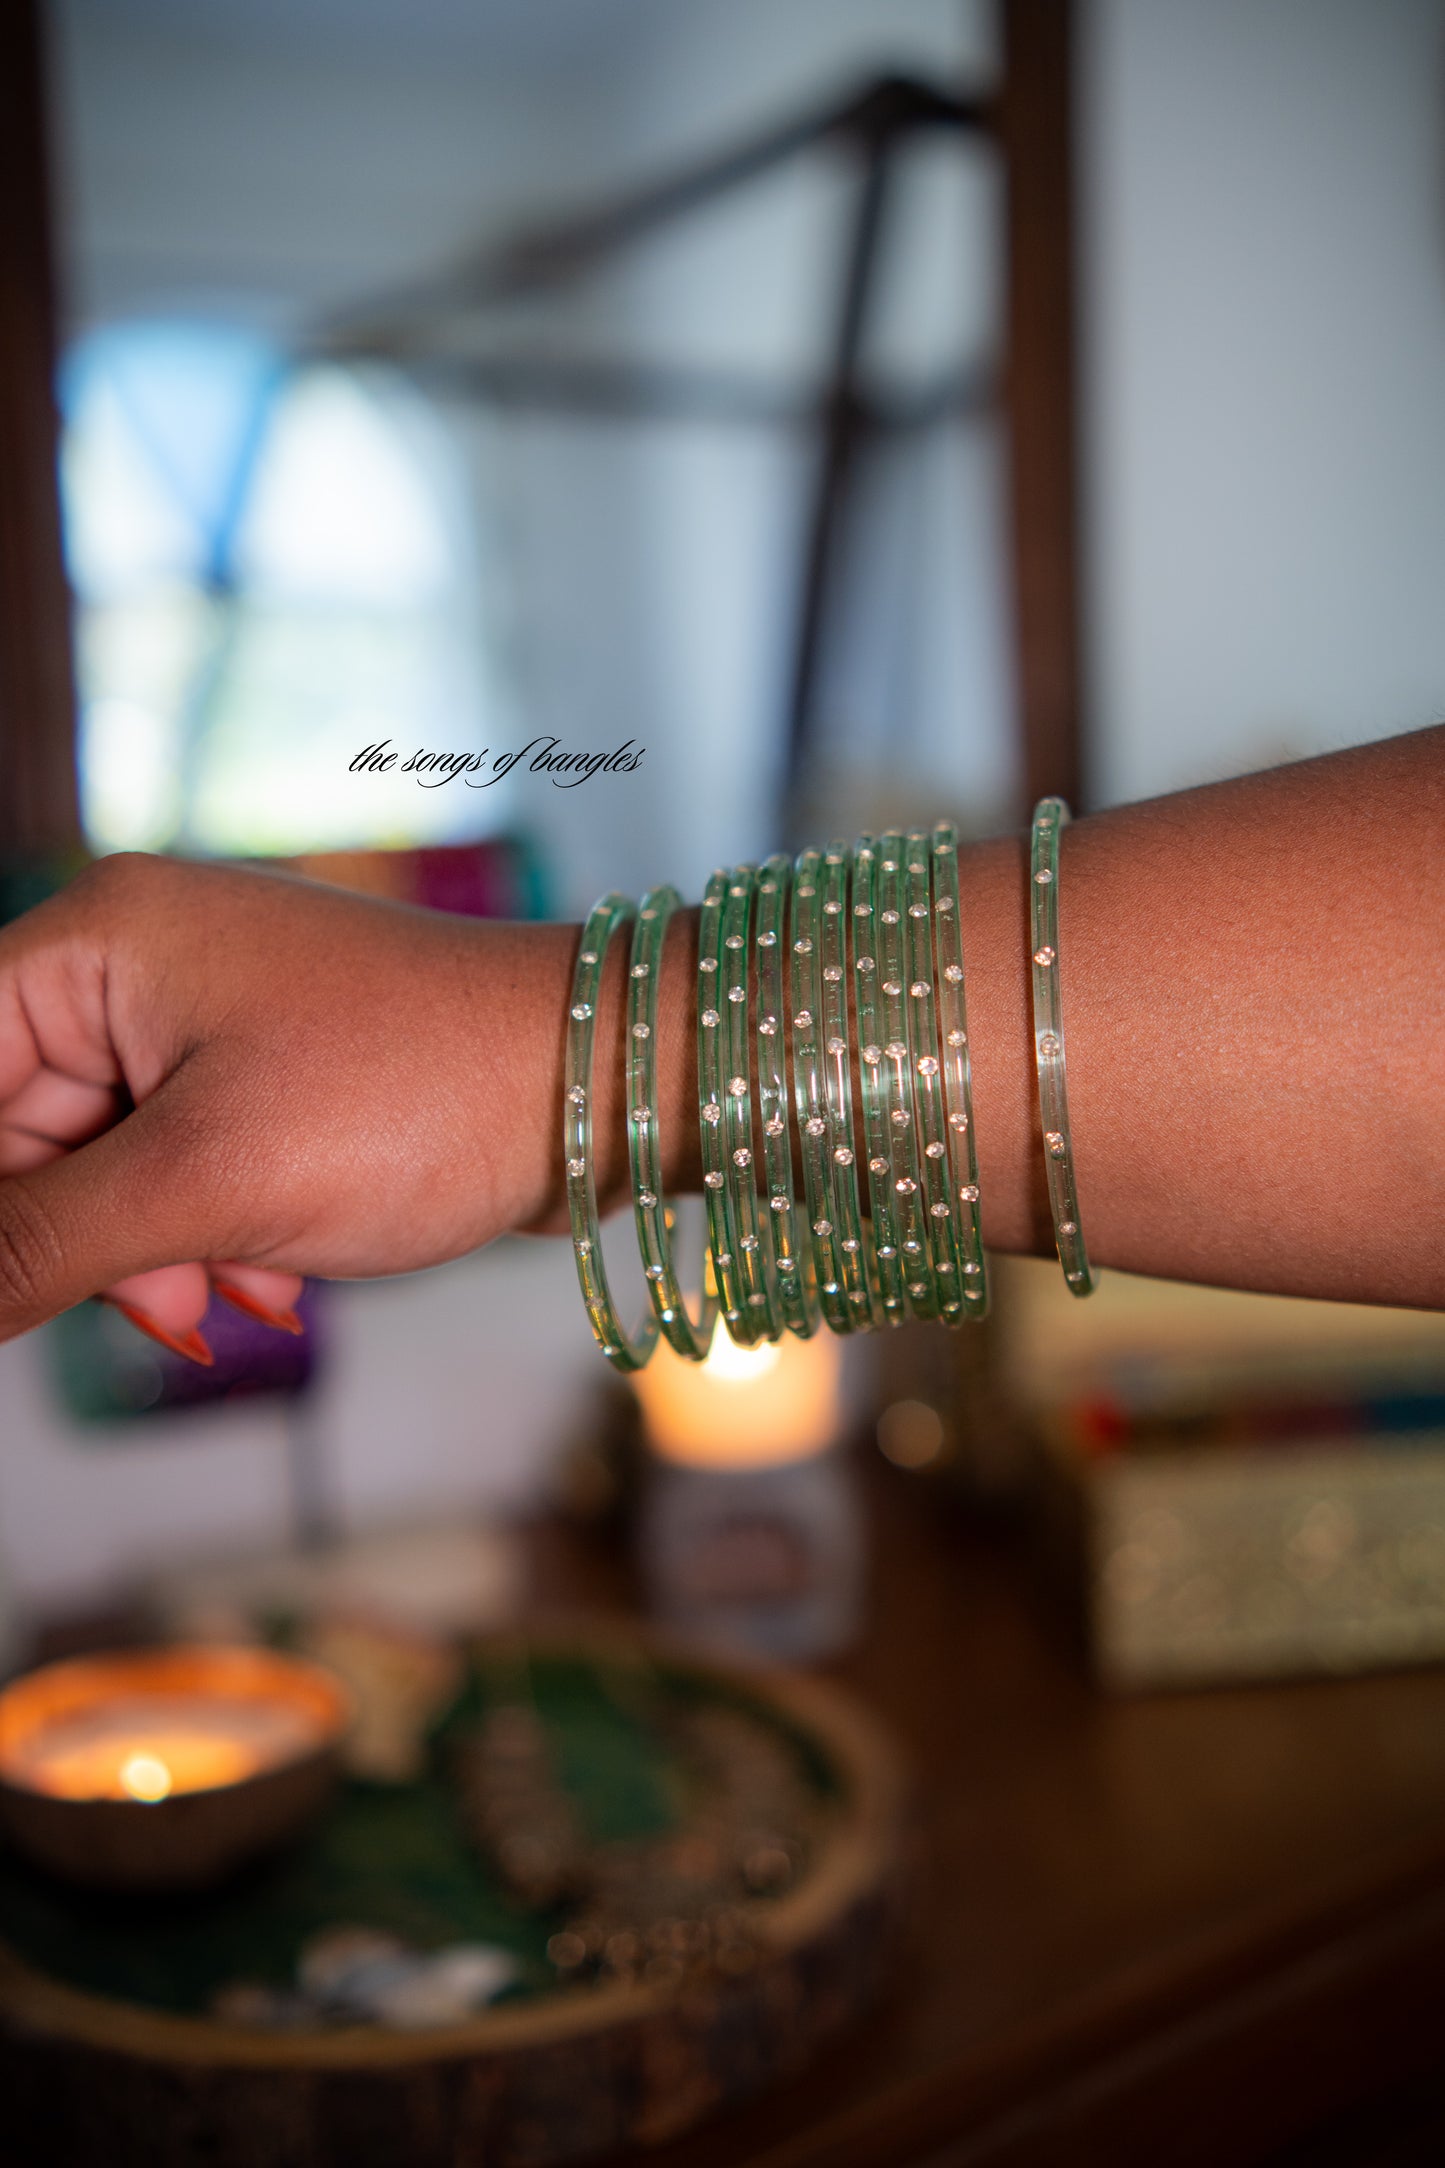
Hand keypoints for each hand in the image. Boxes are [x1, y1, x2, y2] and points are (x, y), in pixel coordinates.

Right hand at [0, 853, 578, 1352]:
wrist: (598, 1086)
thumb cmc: (417, 1099)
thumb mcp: (205, 1184)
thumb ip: (37, 1241)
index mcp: (99, 941)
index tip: (22, 1278)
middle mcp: (142, 963)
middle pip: (21, 1130)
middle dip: (81, 1236)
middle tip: (167, 1301)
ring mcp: (208, 1020)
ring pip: (101, 1169)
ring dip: (153, 1255)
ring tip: (236, 1285)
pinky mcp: (266, 1078)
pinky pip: (179, 1174)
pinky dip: (211, 1239)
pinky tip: (277, 1275)